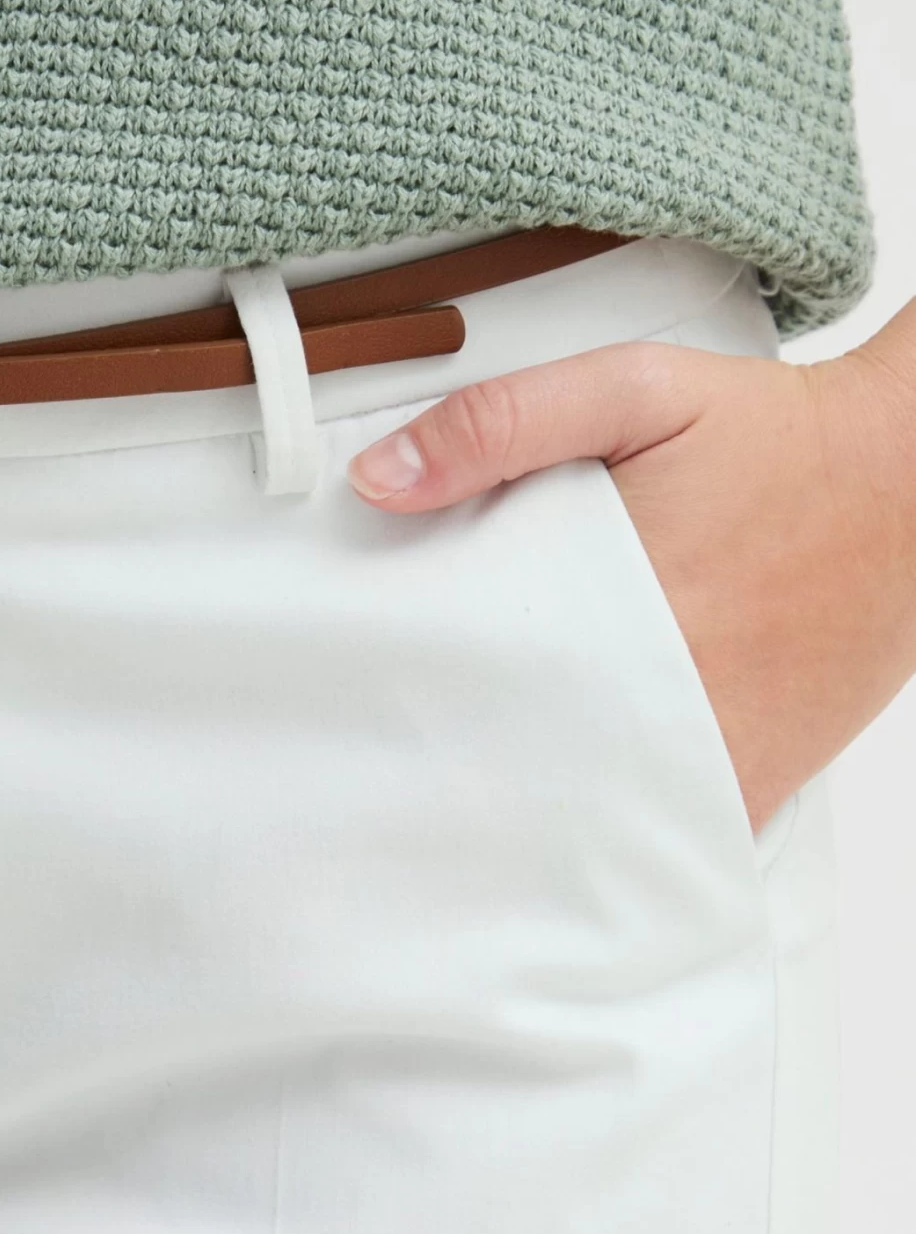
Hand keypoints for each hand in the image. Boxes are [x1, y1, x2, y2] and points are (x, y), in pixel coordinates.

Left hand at [347, 301, 915, 833]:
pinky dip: (616, 842)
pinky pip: (665, 837)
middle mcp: (668, 701)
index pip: (479, 697)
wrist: (913, 480)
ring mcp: (715, 755)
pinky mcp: (753, 779)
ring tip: (470, 818)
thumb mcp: (637, 391)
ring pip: (590, 826)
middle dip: (461, 779)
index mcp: (618, 609)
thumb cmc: (774, 436)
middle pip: (525, 774)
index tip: (372, 723)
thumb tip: (378, 482)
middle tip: (401, 783)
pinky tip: (566, 835)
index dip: (417, 717)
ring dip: (531, 825)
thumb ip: (503, 424)